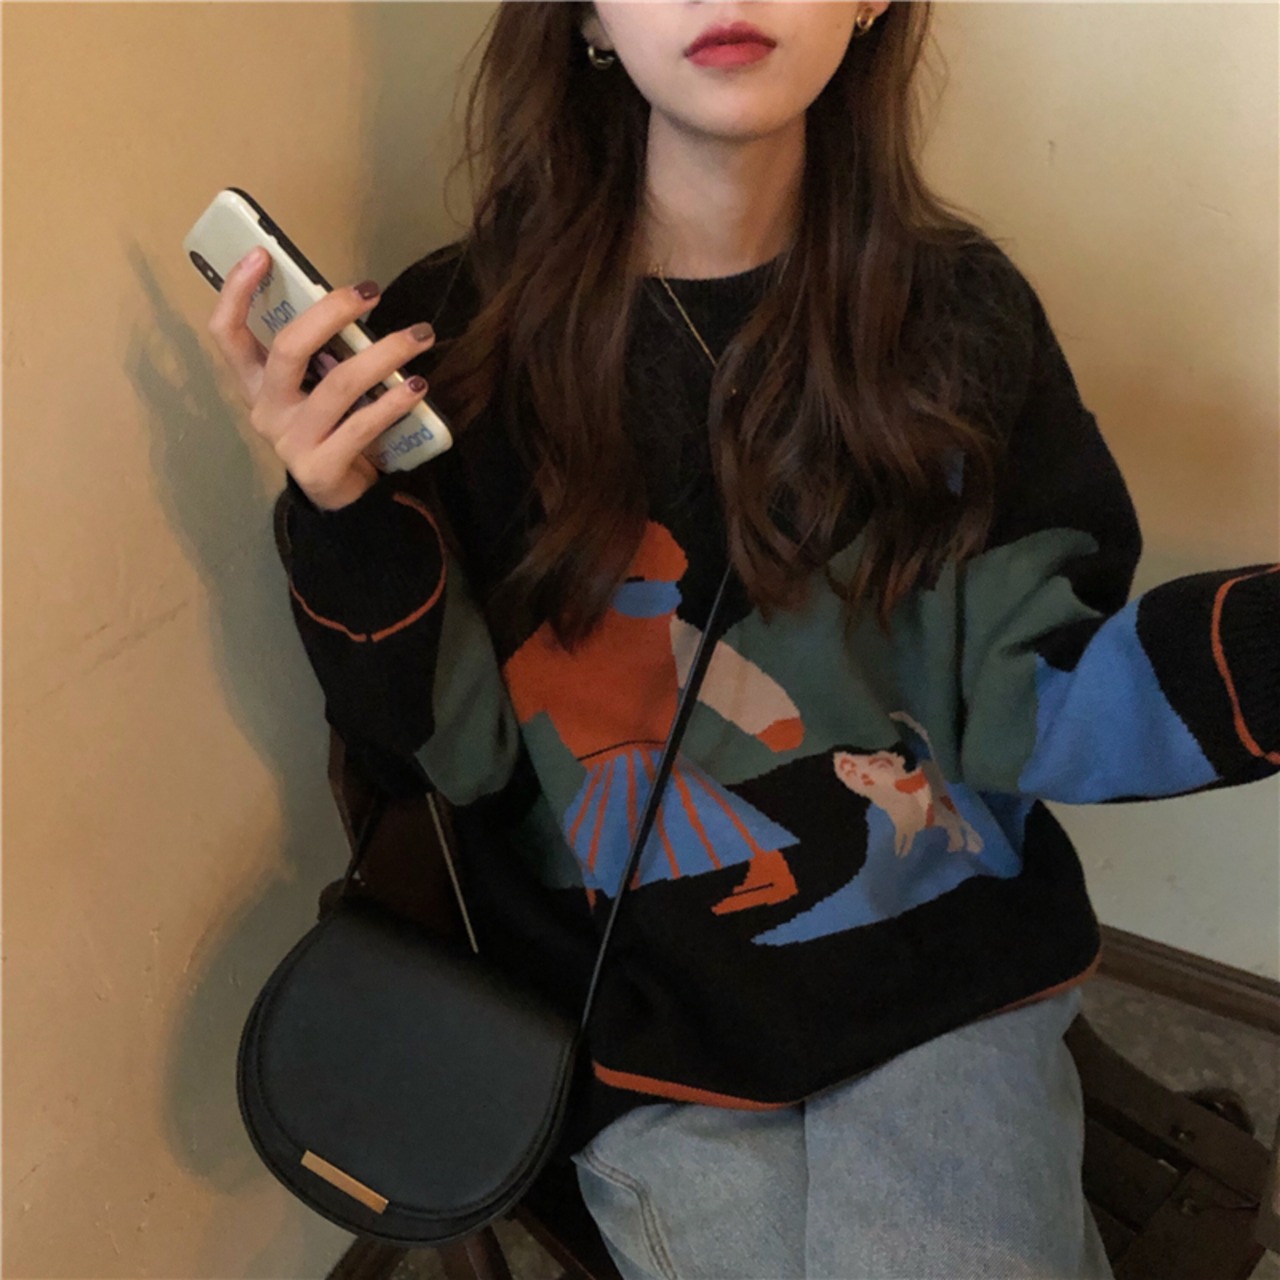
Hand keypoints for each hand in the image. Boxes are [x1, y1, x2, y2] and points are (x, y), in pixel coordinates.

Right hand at [205, 246, 436, 510]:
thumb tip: (353, 303)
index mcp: (255, 385)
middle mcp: (266, 411)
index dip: (236, 293)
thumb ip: (319, 355)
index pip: (227, 334)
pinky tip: (418, 385)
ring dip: (384, 354)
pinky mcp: (321, 468)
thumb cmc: (331, 428)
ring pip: (338, 385)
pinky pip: (362, 425)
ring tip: (419, 336)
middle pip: (289, 350)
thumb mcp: (314, 389)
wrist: (340, 499)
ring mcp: (291, 441)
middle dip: (331, 313)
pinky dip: (394, 402)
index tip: (261, 254)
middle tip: (372, 291)